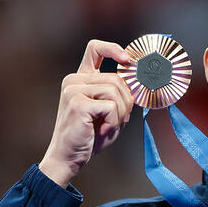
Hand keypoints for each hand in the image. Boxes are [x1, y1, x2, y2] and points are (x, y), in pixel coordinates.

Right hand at [39, 40, 133, 186]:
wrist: (69, 157)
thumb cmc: (90, 136)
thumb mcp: (109, 111)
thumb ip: (119, 94)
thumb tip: (139, 81)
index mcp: (80, 79)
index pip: (95, 49)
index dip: (114, 49)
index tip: (128, 60)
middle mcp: (74, 80)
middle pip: (116, 78)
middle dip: (126, 101)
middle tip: (119, 120)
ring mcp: (74, 90)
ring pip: (115, 91)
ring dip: (120, 113)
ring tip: (108, 126)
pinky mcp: (78, 103)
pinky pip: (111, 106)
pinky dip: (113, 121)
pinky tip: (102, 130)